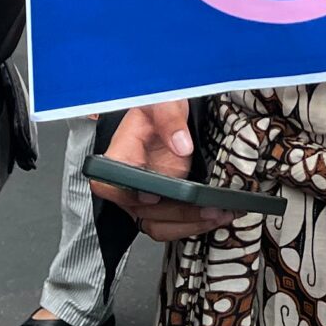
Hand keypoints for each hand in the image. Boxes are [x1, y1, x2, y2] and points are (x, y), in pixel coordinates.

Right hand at [87, 100, 234, 241]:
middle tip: (207, 207)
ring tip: (218, 215)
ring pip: (158, 224)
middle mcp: (128, 181)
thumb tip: (181, 145)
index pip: (108, 183)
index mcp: (121, 153)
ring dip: (189, 224)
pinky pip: (171, 224)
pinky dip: (193, 224)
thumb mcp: (163, 100)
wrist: (172, 113)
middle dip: (177, 213)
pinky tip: (216, 216)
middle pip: (142, 211)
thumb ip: (169, 118)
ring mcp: (143, 197)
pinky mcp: (161, 204)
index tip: (152, 196)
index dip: (127, 194)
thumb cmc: (160, 104)